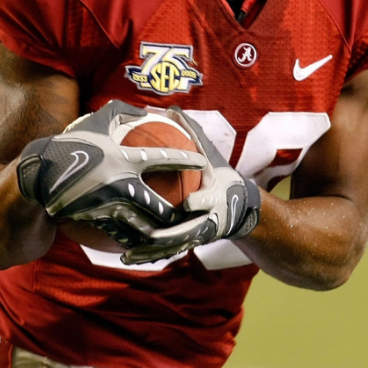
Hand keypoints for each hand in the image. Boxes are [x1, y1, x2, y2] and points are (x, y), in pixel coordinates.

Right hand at [16, 100, 205, 249]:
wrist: (41, 174)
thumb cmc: (71, 144)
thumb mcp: (95, 123)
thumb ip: (121, 113)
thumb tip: (143, 109)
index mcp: (123, 158)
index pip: (162, 158)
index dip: (185, 159)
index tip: (201, 161)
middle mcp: (120, 185)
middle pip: (161, 206)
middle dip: (181, 214)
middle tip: (193, 214)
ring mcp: (109, 206)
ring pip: (145, 229)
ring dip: (162, 235)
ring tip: (175, 237)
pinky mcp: (97, 221)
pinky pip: (122, 237)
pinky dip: (136, 244)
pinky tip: (144, 247)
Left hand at [121, 107, 261, 264]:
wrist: (240, 209)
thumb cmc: (219, 176)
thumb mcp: (210, 154)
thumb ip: (191, 133)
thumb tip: (171, 108)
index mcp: (214, 197)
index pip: (207, 201)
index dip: (198, 202)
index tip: (188, 204)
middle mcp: (207, 221)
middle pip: (187, 232)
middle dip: (168, 235)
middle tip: (145, 233)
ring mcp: (197, 236)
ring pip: (173, 248)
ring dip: (151, 252)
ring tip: (127, 256)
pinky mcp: (189, 245)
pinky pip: (167, 252)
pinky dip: (149, 256)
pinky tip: (127, 258)